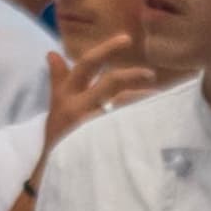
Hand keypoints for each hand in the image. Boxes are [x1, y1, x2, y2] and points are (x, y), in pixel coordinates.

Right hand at [44, 35, 156, 151]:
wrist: (52, 171)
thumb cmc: (57, 135)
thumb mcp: (55, 105)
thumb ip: (58, 79)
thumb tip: (52, 53)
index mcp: (66, 95)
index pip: (86, 64)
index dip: (107, 49)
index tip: (127, 38)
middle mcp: (79, 108)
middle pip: (110, 82)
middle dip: (133, 74)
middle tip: (151, 73)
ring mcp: (91, 127)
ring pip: (124, 104)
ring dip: (143, 98)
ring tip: (157, 98)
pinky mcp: (102, 143)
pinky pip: (126, 127)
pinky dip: (140, 119)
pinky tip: (154, 118)